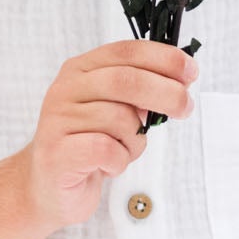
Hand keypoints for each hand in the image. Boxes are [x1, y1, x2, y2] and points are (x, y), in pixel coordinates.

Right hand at [22, 39, 197, 230]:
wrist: (48, 186)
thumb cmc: (88, 146)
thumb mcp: (116, 111)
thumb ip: (139, 93)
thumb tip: (179, 82)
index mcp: (81, 70)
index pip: (126, 52)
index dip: (163, 58)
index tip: (190, 71)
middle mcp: (66, 89)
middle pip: (126, 80)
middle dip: (165, 93)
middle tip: (185, 108)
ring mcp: (57, 119)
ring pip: (120, 120)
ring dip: (135, 141)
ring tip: (123, 151)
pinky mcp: (57, 152)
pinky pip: (106, 149)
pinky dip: (119, 160)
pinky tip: (109, 166)